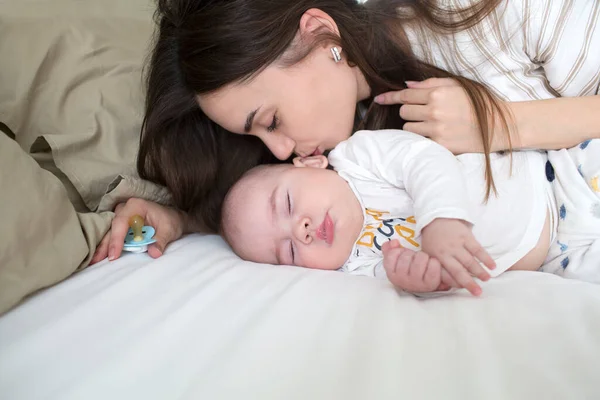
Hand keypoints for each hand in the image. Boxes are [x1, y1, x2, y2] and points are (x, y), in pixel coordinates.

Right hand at [90, 198, 185, 264]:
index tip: (114, 255)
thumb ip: (160, 241)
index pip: (122, 222)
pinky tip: (101, 257)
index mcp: (136, 206)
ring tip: (94, 262)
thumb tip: (154, 254)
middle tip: (96, 261)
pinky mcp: (122, 226)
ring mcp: (122, 217)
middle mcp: (125, 209)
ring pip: (110, 232)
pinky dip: (109, 246)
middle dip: (104, 245)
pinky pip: (113, 236)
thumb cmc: (171, 221)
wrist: (174, 219)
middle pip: (112, 228)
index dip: (117, 239)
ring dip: (103, 247)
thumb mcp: (169, 230)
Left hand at [374, 78, 505, 153]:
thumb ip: (430, 84)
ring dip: (415, 126)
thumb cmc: (478, 104)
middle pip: (403, 112)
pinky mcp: (440, 146)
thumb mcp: (457, 86)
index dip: (390, 97)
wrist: (497, 127)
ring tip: (431, 125)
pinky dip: (422, 138)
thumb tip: (406, 85)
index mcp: (438, 94)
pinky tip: (434, 135)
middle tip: (423, 113)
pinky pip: (419, 141)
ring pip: (408, 128)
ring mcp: (436, 130)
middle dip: (409, 111)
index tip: (379, 99)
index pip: (405, 95)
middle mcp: (434, 112)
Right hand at [382, 240, 453, 292]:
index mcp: (392, 275)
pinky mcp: (431, 283)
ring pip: (420, 258)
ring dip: (423, 257)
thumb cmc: (410, 269)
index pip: (391, 255)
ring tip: (423, 262)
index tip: (403, 255)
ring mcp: (416, 283)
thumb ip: (390, 249)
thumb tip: (394, 242)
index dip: (399, 251)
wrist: (426, 282)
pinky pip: (433, 265)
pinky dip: (434, 262)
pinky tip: (431, 266)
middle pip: (406, 256)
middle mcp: (403, 281)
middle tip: (414, 259)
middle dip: (412, 254)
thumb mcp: (397, 259)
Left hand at [421, 218, 495, 295]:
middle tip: (479, 292)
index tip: (466, 291)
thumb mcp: (429, 254)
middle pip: (459, 271)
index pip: (447, 275)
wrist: (435, 218)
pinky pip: (477, 249)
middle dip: (469, 283)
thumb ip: (438, 267)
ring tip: (487, 279)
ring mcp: (456, 243)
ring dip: (480, 271)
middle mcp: (446, 252)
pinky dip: (486, 258)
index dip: (456, 284)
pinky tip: (492, 266)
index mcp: (436, 258)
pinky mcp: (465, 235)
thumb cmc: (432, 240)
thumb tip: (447, 285)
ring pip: (470, 261)